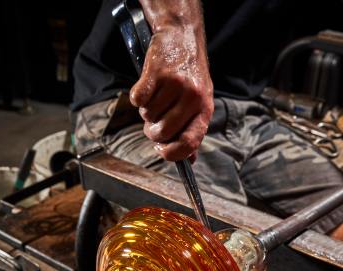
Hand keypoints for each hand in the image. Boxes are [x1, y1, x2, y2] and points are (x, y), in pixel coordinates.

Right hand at [129, 26, 213, 161]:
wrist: (181, 37)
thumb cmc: (190, 75)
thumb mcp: (200, 102)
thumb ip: (193, 130)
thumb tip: (189, 161)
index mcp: (205, 109)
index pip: (189, 143)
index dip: (170, 153)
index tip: (161, 150)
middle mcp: (193, 98)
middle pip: (163, 133)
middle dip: (152, 132)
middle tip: (152, 122)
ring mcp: (175, 85)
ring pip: (148, 116)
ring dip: (146, 110)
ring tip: (155, 97)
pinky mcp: (157, 72)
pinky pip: (138, 99)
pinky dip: (137, 97)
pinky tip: (146, 87)